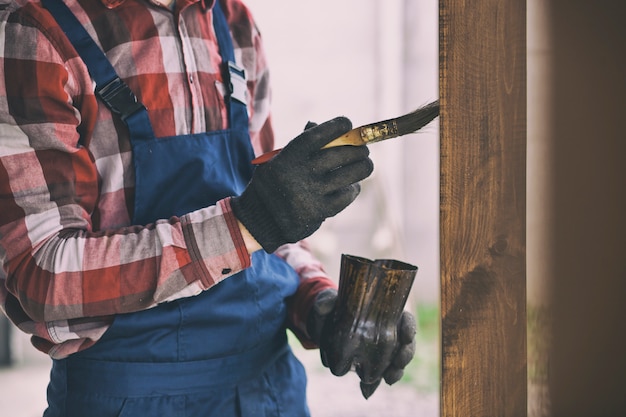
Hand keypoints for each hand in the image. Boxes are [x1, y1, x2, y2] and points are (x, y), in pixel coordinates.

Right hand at [231, 117, 372, 252]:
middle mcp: (301, 172)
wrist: (261, 218)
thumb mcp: (278, 159)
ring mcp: (312, 192)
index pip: (320, 134)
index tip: (348, 124)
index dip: (338, 126)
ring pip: (351, 173)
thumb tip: (330, 128)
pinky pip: (346, 195)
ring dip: (363, 167)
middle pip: (342, 153)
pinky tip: (352, 186)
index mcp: (290, 155)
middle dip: (359, 149)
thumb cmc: (274, 182)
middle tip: (364, 150)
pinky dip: (353, 189)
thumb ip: (302, 145)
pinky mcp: (319, 211)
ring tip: (365, 165)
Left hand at [307, 288, 416, 398]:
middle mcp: (388, 331)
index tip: (407, 335)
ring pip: (396, 361)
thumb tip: (325, 305)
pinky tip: (367, 390)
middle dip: (406, 354)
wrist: (321, 327)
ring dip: (395, 372)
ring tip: (388, 379)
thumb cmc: (329, 308)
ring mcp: (381, 349)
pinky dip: (374, 384)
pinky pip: (376, 375)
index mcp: (384, 312)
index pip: (405, 319)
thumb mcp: (326, 302)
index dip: (409, 327)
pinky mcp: (369, 364)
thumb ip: (326, 302)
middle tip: (399, 362)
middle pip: (406, 344)